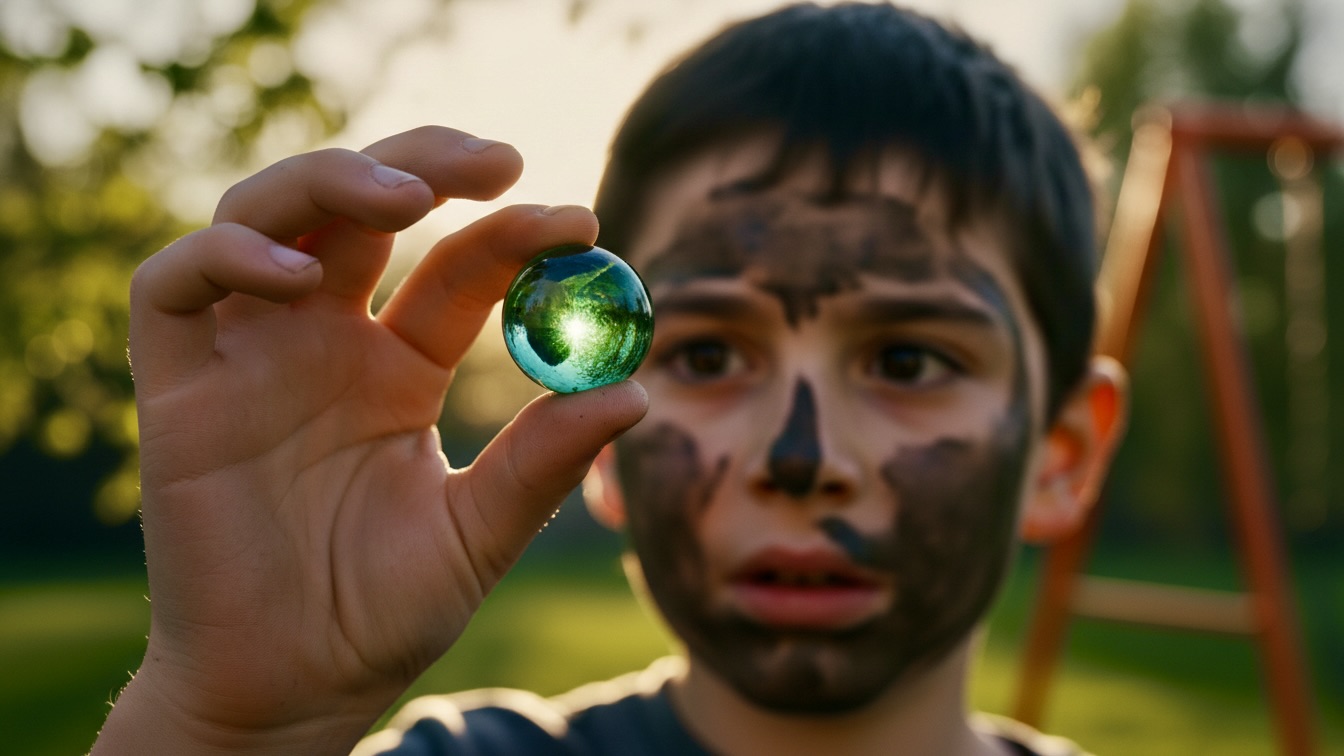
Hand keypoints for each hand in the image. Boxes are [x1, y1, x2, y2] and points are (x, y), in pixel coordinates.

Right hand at [94, 127, 646, 753]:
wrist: (289, 691)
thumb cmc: (380, 614)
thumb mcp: (480, 532)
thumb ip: (545, 461)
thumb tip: (634, 391)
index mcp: (397, 368)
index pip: (455, 266)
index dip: (512, 232)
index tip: (579, 221)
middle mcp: (323, 343)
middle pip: (362, 206)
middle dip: (428, 163)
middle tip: (503, 161)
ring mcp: (249, 357)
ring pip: (268, 215)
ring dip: (335, 182)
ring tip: (412, 197)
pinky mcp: (177, 388)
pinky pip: (175, 287)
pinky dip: (227, 257)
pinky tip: (297, 277)